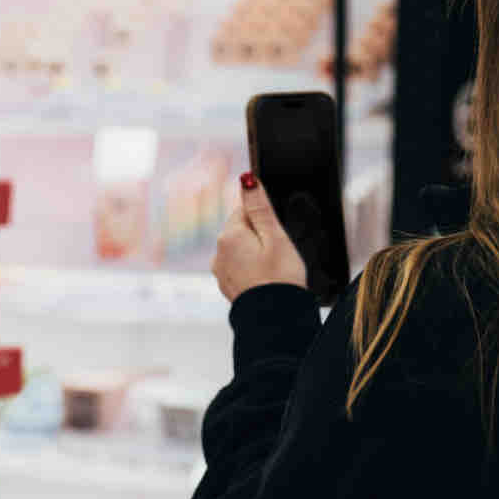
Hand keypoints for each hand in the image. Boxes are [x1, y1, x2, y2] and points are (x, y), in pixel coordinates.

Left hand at [214, 175, 308, 300]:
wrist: (276, 319)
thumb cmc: (280, 278)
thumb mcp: (275, 237)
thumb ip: (259, 207)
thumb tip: (246, 179)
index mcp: (229, 235)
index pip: (245, 210)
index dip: (265, 220)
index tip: (276, 236)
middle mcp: (218, 251)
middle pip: (242, 230)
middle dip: (260, 237)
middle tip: (278, 255)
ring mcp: (220, 271)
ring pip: (241, 250)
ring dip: (256, 255)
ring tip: (273, 271)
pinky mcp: (227, 286)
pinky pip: (240, 268)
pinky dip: (252, 271)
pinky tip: (265, 281)